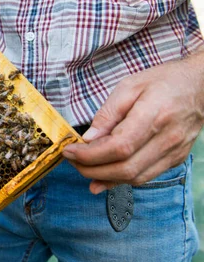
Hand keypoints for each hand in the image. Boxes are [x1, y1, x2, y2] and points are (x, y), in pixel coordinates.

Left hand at [63, 52, 203, 194]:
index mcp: (155, 115)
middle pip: (125, 167)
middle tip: (73, 162)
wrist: (200, 86)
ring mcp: (174, 151)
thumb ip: (107, 114)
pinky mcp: (176, 158)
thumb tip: (88, 139)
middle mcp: (168, 138)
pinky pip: (145, 177)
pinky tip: (103, 177)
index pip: (119, 147)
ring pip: (135, 177)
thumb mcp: (129, 86)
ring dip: (105, 178)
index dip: (90, 155)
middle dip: (92, 169)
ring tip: (84, 168)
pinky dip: (121, 179)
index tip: (70, 152)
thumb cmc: (163, 81)